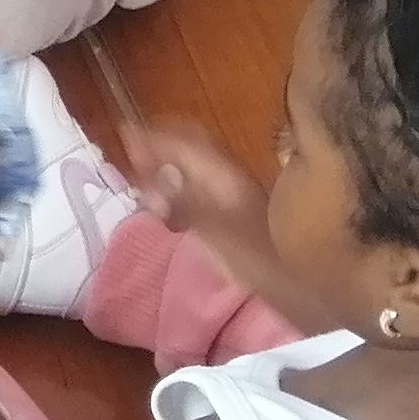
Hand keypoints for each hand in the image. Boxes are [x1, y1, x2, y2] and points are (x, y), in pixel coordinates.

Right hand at [130, 120, 273, 263]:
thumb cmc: (256, 260)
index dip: (154, 137)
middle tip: (131, 151)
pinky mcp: (232, 212)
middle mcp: (230, 178)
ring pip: (195, 165)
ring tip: (141, 171)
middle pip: (192, 147)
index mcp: (225, 177)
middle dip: (160, 144)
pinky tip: (165, 198)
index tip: (124, 133)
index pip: (185, 144)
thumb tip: (152, 189)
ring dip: (167, 162)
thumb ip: (183, 207)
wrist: (294, 286)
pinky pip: (198, 184)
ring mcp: (233, 194)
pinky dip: (176, 182)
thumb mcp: (216, 233)